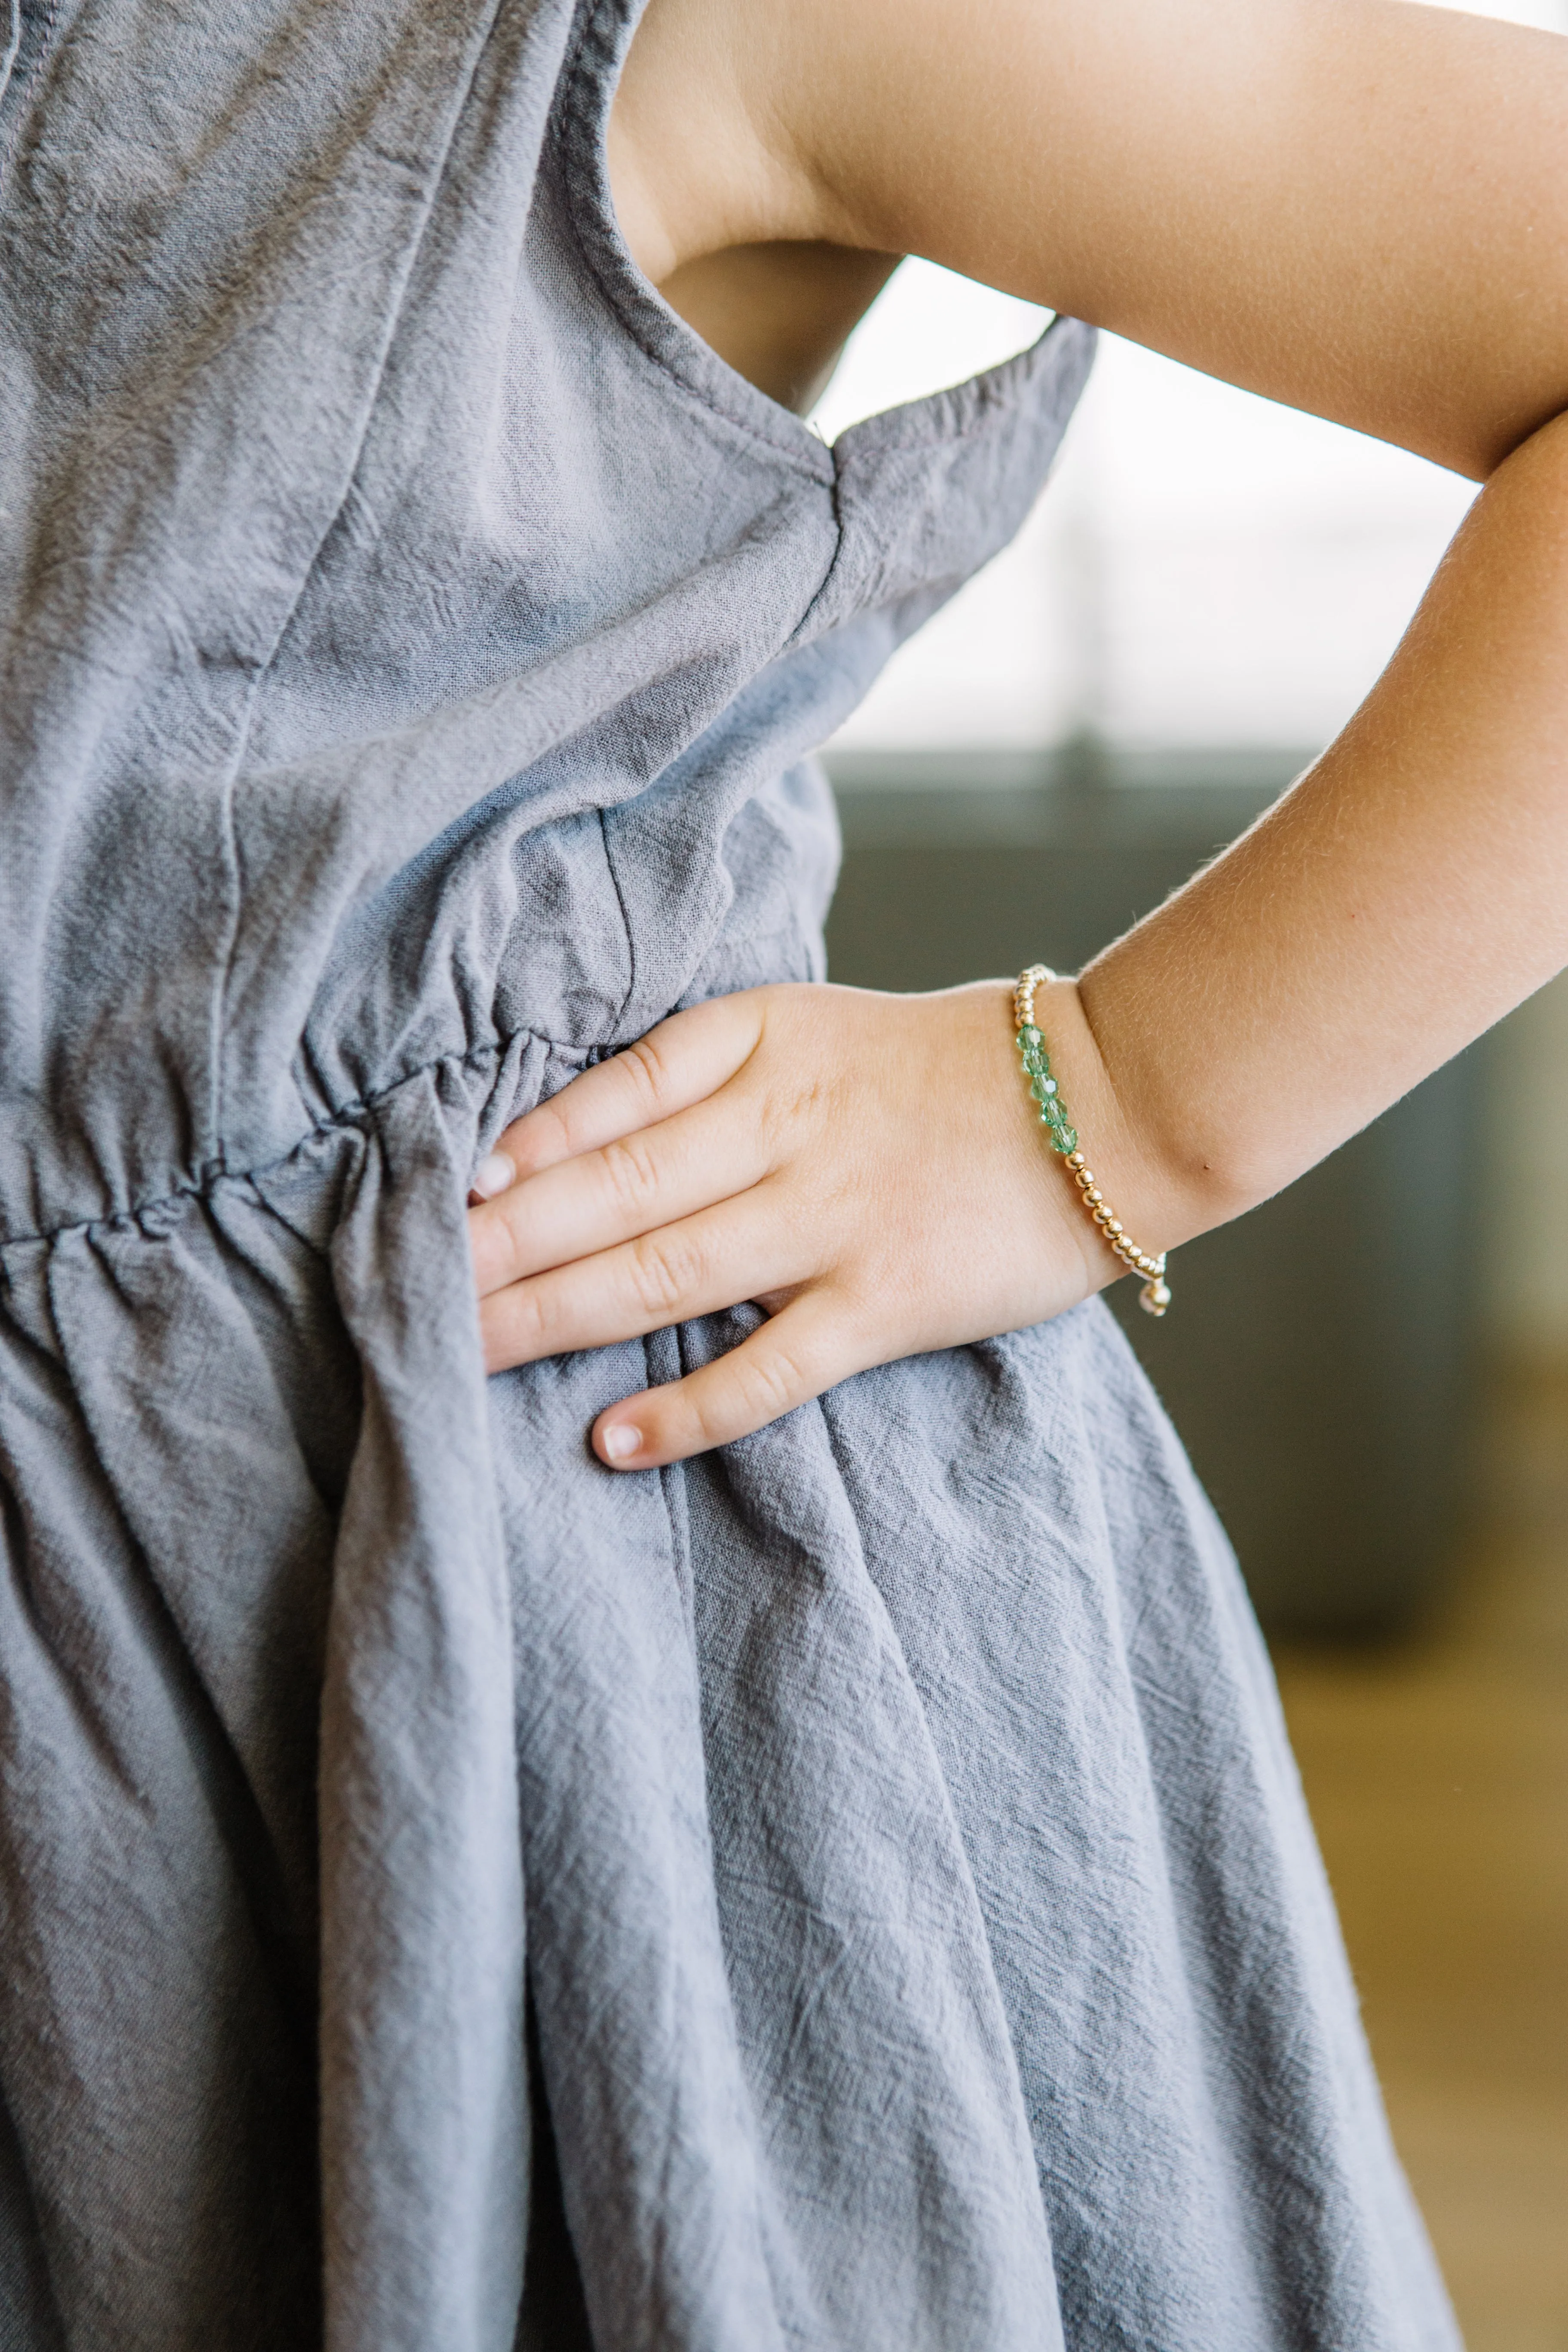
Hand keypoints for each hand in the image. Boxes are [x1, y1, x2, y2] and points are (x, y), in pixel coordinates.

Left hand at [467, 980, 1124, 1468]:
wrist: (1111, 1103)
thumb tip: (580, 1131)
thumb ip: (715, 1073)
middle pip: (617, 1190)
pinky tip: (611, 1437)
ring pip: (668, 1272)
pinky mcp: (885, 1302)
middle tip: (404, 1287)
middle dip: (504, 1243)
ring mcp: (835, 1220)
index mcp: (770, 1044)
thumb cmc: (949, 1071)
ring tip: (462, 1353)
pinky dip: (688, 1406)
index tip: (447, 1184)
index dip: (529, 1139)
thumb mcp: (822, 1030)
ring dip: (555, 1315)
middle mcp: (789, 1129)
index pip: (621, 1089)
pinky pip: (769, 1366)